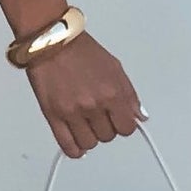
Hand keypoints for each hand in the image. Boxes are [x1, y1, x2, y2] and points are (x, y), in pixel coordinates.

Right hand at [24, 33, 144, 158]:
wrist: (51, 40)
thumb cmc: (80, 50)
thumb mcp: (114, 67)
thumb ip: (129, 95)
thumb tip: (139, 116)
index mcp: (111, 93)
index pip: (127, 128)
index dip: (122, 123)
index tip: (117, 118)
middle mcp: (93, 105)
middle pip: (108, 136)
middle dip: (105, 127)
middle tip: (98, 114)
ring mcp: (72, 113)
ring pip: (89, 144)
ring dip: (89, 136)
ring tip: (85, 122)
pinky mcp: (52, 115)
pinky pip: (68, 146)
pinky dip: (75, 150)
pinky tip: (76, 143)